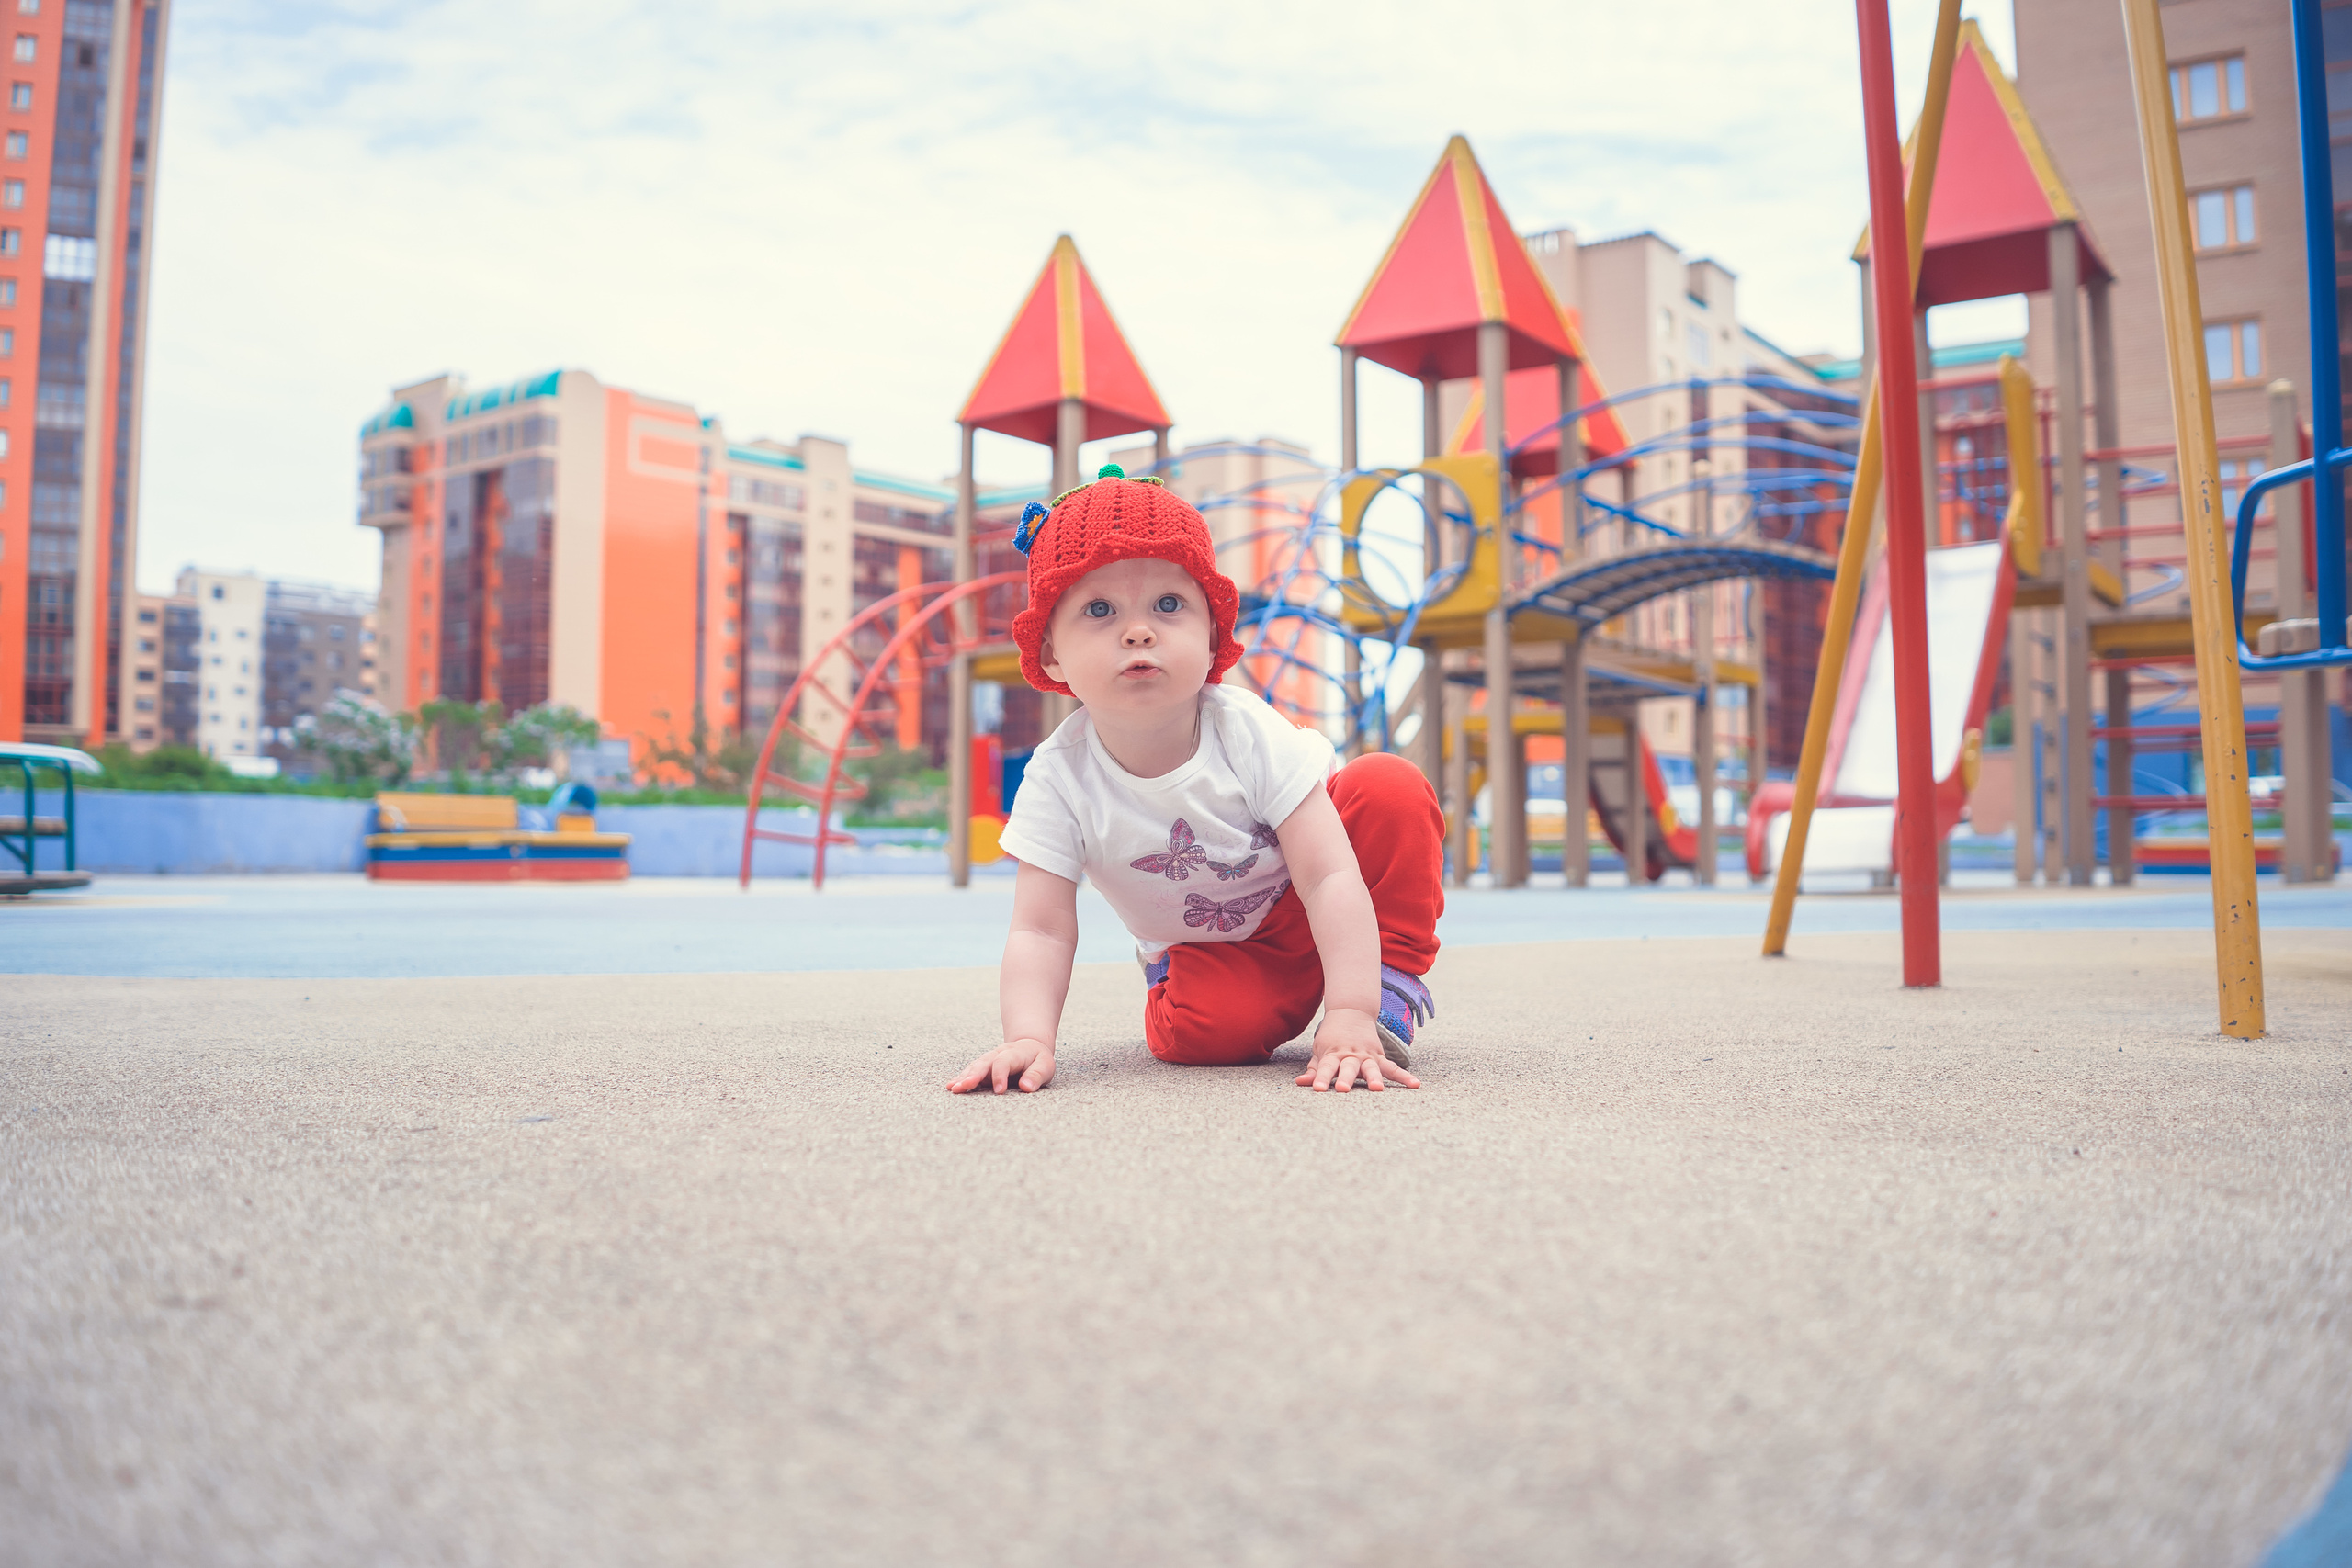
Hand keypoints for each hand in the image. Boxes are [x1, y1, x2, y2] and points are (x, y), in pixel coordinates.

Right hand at [948, 1037, 1055, 1094]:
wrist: (1029, 1047)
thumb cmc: (1038, 1060)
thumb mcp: (1045, 1065)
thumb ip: (1037, 1075)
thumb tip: (1026, 1087)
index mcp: (1014, 1053)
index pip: (1004, 1063)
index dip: (1000, 1076)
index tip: (998, 1091)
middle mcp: (997, 1054)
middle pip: (983, 1063)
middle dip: (974, 1075)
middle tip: (964, 1086)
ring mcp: (988, 1060)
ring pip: (974, 1067)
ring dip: (963, 1077)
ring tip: (954, 1088)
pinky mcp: (983, 1068)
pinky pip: (970, 1071)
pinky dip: (960, 1078)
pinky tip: (951, 1086)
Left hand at [1297, 1008, 1419, 1092]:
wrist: (1351, 1012)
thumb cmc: (1332, 1037)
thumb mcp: (1320, 1050)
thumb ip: (1314, 1069)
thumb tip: (1300, 1083)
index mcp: (1333, 1053)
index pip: (1324, 1067)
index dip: (1320, 1078)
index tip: (1317, 1088)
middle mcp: (1350, 1054)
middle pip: (1348, 1068)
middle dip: (1346, 1078)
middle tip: (1343, 1089)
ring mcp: (1366, 1055)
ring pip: (1371, 1067)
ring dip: (1374, 1077)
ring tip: (1377, 1089)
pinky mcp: (1379, 1055)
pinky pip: (1392, 1068)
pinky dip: (1404, 1076)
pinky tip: (1415, 1085)